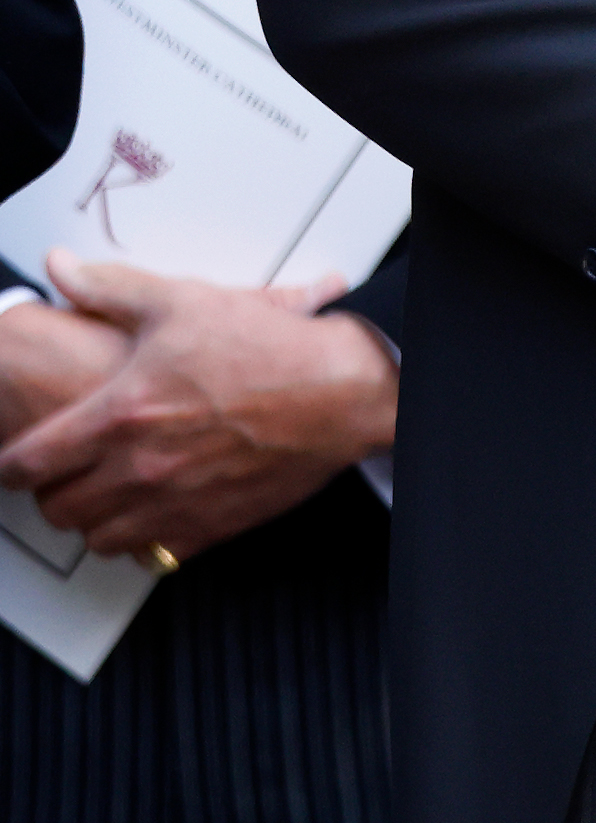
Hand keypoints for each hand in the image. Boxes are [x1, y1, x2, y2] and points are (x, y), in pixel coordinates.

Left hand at [0, 251, 398, 562]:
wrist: (335, 391)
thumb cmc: (266, 348)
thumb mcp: (180, 301)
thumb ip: (109, 288)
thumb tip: (62, 268)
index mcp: (120, 414)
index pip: (30, 462)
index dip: (10, 462)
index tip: (14, 456)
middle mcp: (138, 469)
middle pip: (56, 508)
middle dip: (49, 489)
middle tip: (62, 468)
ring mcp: (171, 505)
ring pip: (96, 538)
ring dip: (91, 516)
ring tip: (104, 488)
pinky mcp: (207, 528)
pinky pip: (148, 553)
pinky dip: (140, 535)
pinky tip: (152, 505)